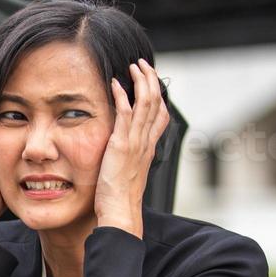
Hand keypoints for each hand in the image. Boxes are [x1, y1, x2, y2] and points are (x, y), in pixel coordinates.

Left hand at [94, 58, 169, 238]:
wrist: (121, 212)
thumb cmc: (119, 198)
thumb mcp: (128, 173)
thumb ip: (128, 157)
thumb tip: (123, 153)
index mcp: (148, 147)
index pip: (160, 115)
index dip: (158, 95)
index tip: (152, 81)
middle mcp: (146, 141)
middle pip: (156, 102)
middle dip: (151, 80)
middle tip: (143, 65)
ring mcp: (136, 142)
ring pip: (145, 103)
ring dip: (140, 81)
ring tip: (133, 66)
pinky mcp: (121, 145)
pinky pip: (125, 114)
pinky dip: (122, 96)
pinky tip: (115, 84)